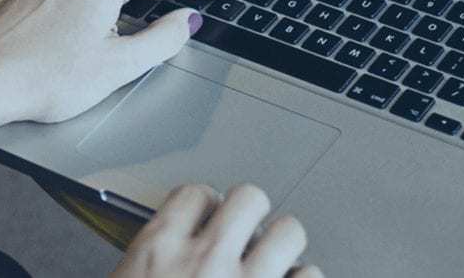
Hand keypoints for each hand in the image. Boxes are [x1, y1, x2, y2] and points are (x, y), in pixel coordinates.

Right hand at [113, 184, 318, 277]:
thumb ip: (152, 262)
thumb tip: (169, 252)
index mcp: (158, 252)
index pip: (195, 193)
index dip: (205, 204)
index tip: (207, 215)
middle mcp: (206, 260)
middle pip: (249, 197)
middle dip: (251, 215)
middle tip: (246, 236)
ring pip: (289, 232)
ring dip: (283, 247)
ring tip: (274, 263)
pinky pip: (310, 276)